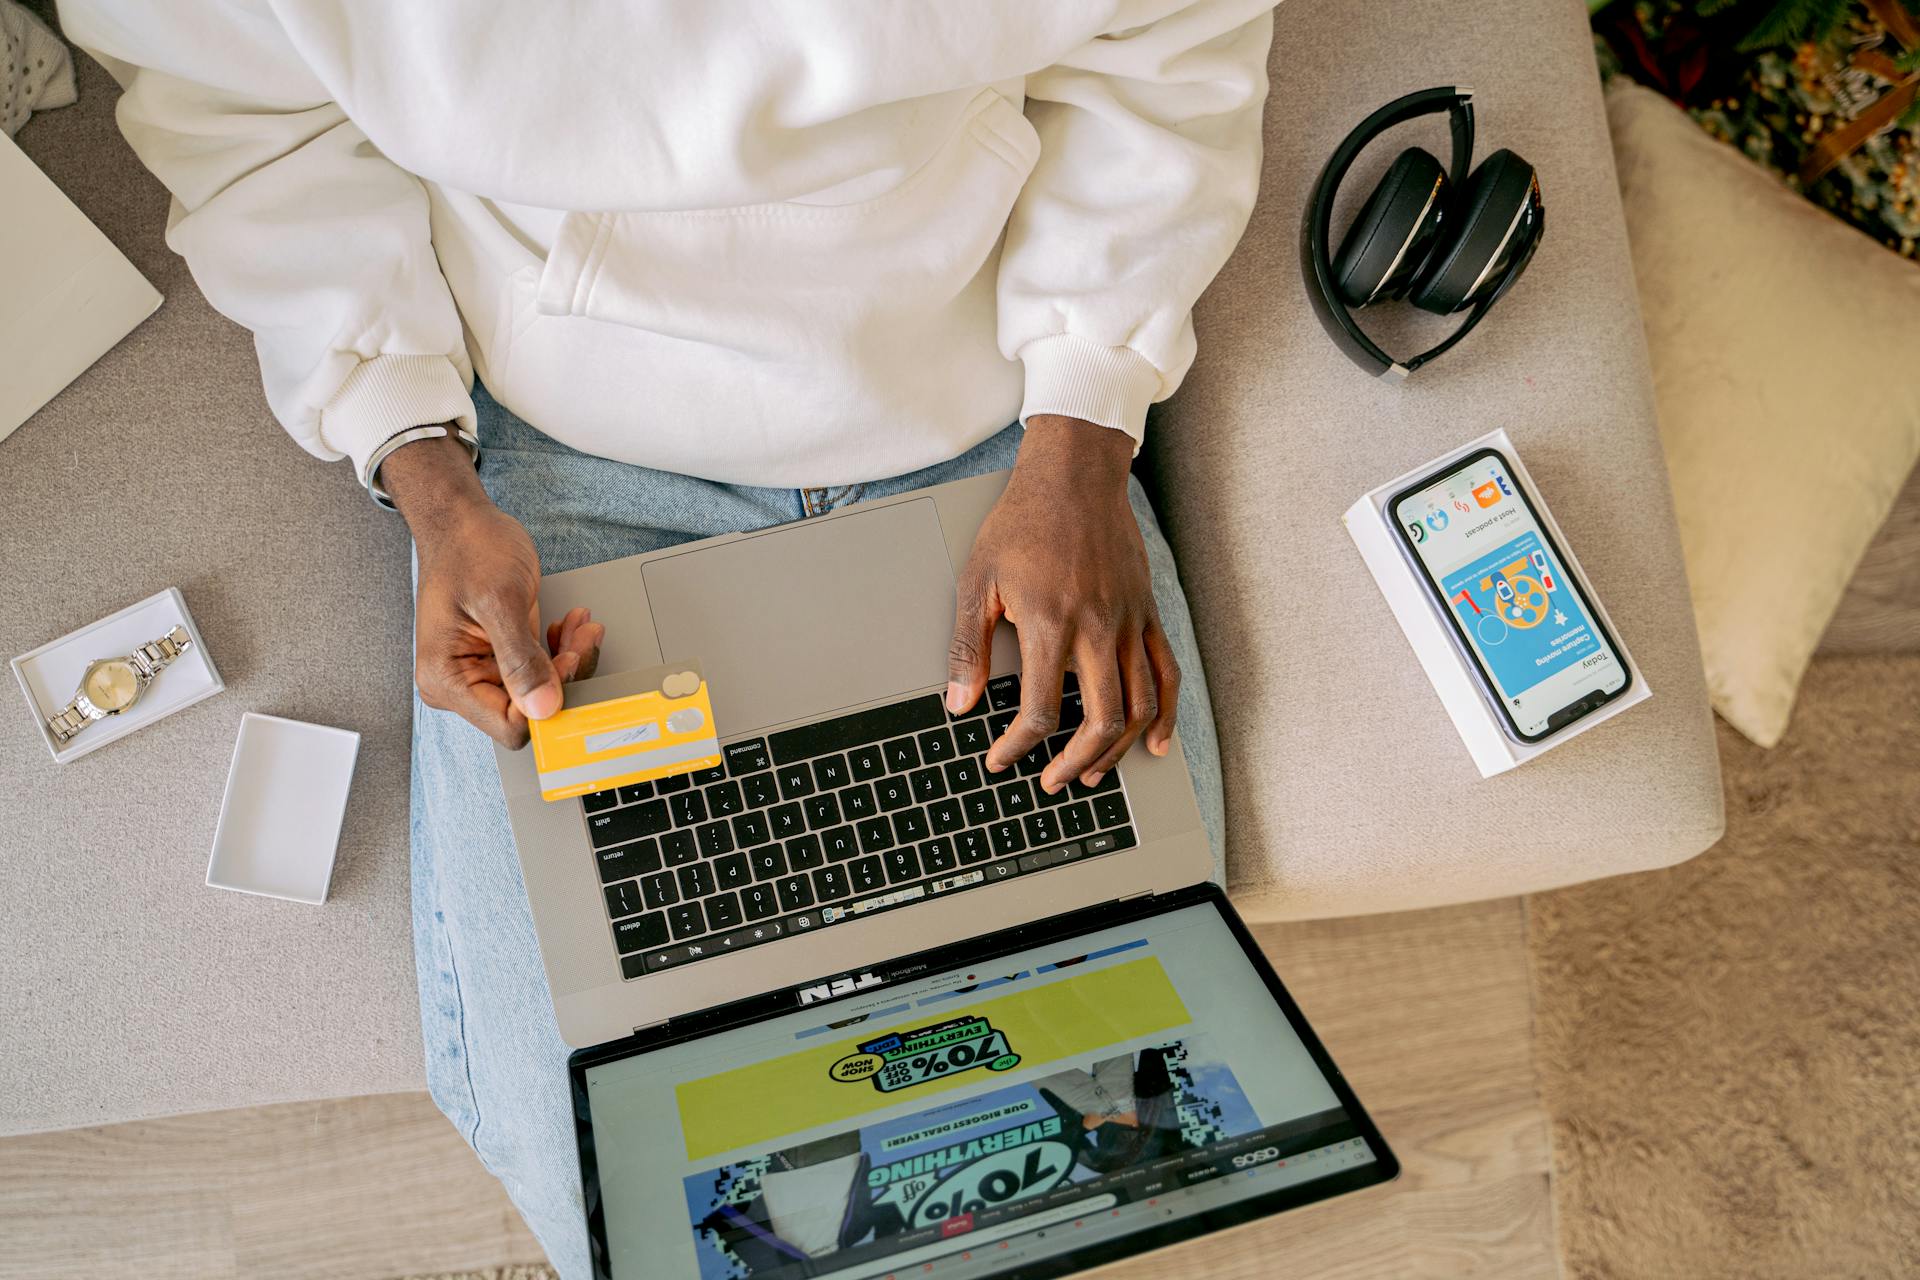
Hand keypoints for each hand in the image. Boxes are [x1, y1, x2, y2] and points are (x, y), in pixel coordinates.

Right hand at [384, 433, 603, 747]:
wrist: (463, 521)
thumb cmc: (470, 548)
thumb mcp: (499, 600)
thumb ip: (520, 658)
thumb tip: (542, 708)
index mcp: (446, 680)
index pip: (508, 726)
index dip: (546, 703)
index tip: (567, 664)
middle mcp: (460, 683)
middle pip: (527, 711)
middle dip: (562, 677)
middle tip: (583, 639)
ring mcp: (481, 671)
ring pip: (540, 692)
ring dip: (568, 660)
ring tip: (581, 628)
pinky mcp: (500, 657)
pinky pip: (540, 670)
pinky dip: (561, 650)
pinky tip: (570, 627)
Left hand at [947, 415, 1178, 793]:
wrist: (1075, 475)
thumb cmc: (1022, 522)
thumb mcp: (978, 579)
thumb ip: (968, 645)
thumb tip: (957, 702)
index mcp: (1051, 621)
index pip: (1041, 710)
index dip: (1018, 747)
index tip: (1000, 758)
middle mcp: (1097, 628)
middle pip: (1100, 720)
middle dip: (1073, 764)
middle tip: (1050, 782)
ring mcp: (1130, 622)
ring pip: (1139, 706)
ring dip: (1117, 750)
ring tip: (1092, 773)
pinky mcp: (1148, 614)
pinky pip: (1167, 674)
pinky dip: (1165, 715)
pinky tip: (1154, 744)